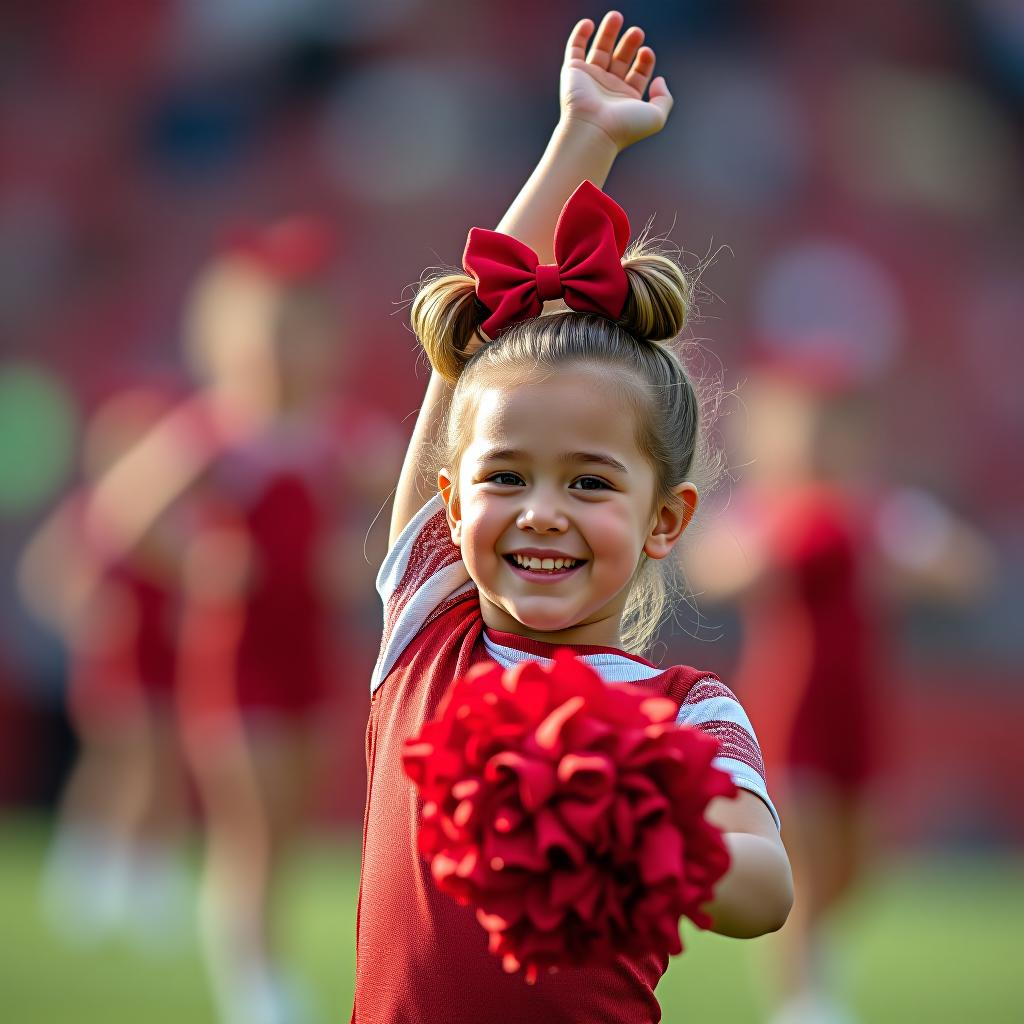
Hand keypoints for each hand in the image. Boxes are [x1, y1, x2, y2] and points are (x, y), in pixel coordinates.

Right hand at [560, 11, 673, 151]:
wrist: (593, 131)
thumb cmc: (623, 128)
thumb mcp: (655, 117)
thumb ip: (664, 99)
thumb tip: (659, 80)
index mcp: (626, 99)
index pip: (638, 74)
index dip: (645, 60)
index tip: (647, 52)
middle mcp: (608, 89)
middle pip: (620, 59)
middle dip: (629, 44)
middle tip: (637, 32)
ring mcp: (590, 80)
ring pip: (600, 50)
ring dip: (608, 33)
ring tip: (617, 16)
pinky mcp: (573, 72)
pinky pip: (574, 49)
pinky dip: (580, 35)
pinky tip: (589, 23)